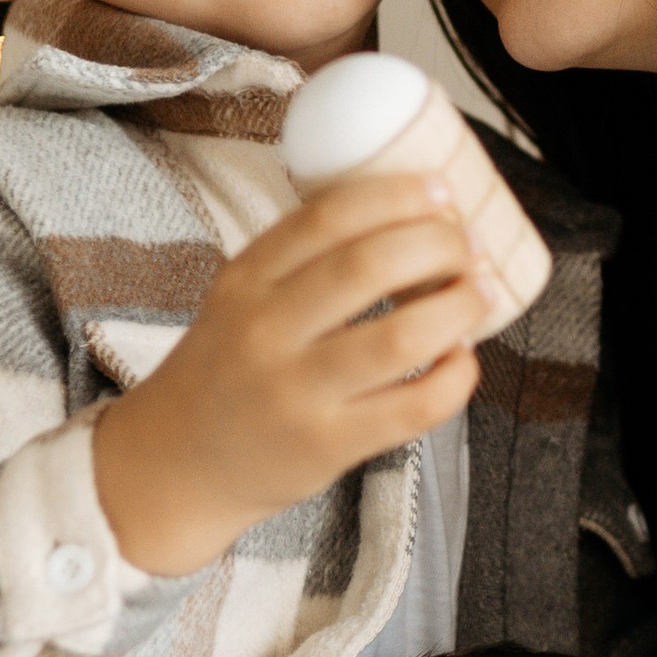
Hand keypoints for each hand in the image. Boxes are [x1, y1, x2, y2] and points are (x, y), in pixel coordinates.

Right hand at [91, 172, 483, 578]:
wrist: (176, 465)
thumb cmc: (228, 372)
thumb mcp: (240, 300)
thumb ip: (304, 262)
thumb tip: (410, 219)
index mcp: (245, 280)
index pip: (327, 217)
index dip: (395, 196)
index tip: (438, 191)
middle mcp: (265, 331)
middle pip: (369, 266)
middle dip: (438, 245)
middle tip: (467, 246)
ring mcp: (295, 393)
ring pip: (400, 337)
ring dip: (459, 307)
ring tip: (480, 294)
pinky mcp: (326, 447)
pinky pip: (413, 407)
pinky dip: (456, 377)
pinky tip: (462, 360)